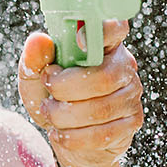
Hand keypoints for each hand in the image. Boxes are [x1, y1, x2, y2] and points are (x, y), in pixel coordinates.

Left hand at [17, 20, 142, 166]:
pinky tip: (59, 133)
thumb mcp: (36, 79)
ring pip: (101, 109)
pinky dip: (73, 136)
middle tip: (48, 91)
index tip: (78, 40)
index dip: (104, 31)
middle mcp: (124, 67)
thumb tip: (39, 40)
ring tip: (49, 113)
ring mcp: (131, 95)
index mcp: (103, 45)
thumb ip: (35, 60)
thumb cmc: (53, 99)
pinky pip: (102, 134)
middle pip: (104, 77)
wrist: (67, 137)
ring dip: (64, 115)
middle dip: (65, 87)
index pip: (116, 28)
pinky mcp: (131, 123)